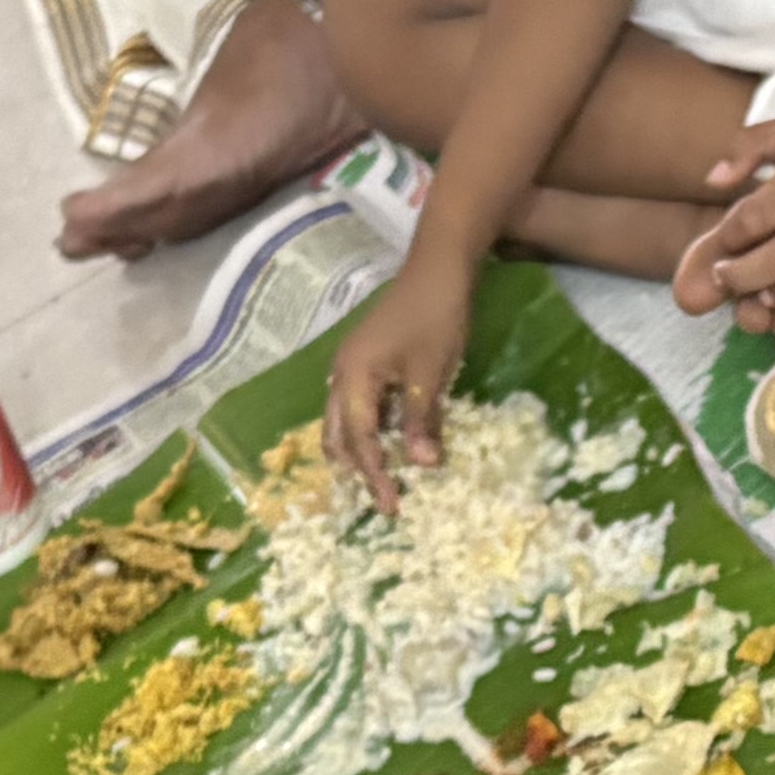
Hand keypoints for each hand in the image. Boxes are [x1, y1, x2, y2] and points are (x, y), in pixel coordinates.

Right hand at [323, 252, 476, 501]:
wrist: (438, 268)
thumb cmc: (435, 316)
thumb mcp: (431, 372)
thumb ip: (422, 419)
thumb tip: (423, 466)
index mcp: (353, 377)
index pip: (358, 439)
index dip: (374, 474)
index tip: (391, 505)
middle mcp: (342, 374)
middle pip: (337, 434)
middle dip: (356, 469)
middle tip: (381, 499)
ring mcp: (351, 366)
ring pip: (342, 421)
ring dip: (359, 451)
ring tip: (381, 479)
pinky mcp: (365, 362)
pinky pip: (356, 406)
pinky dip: (368, 431)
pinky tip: (389, 443)